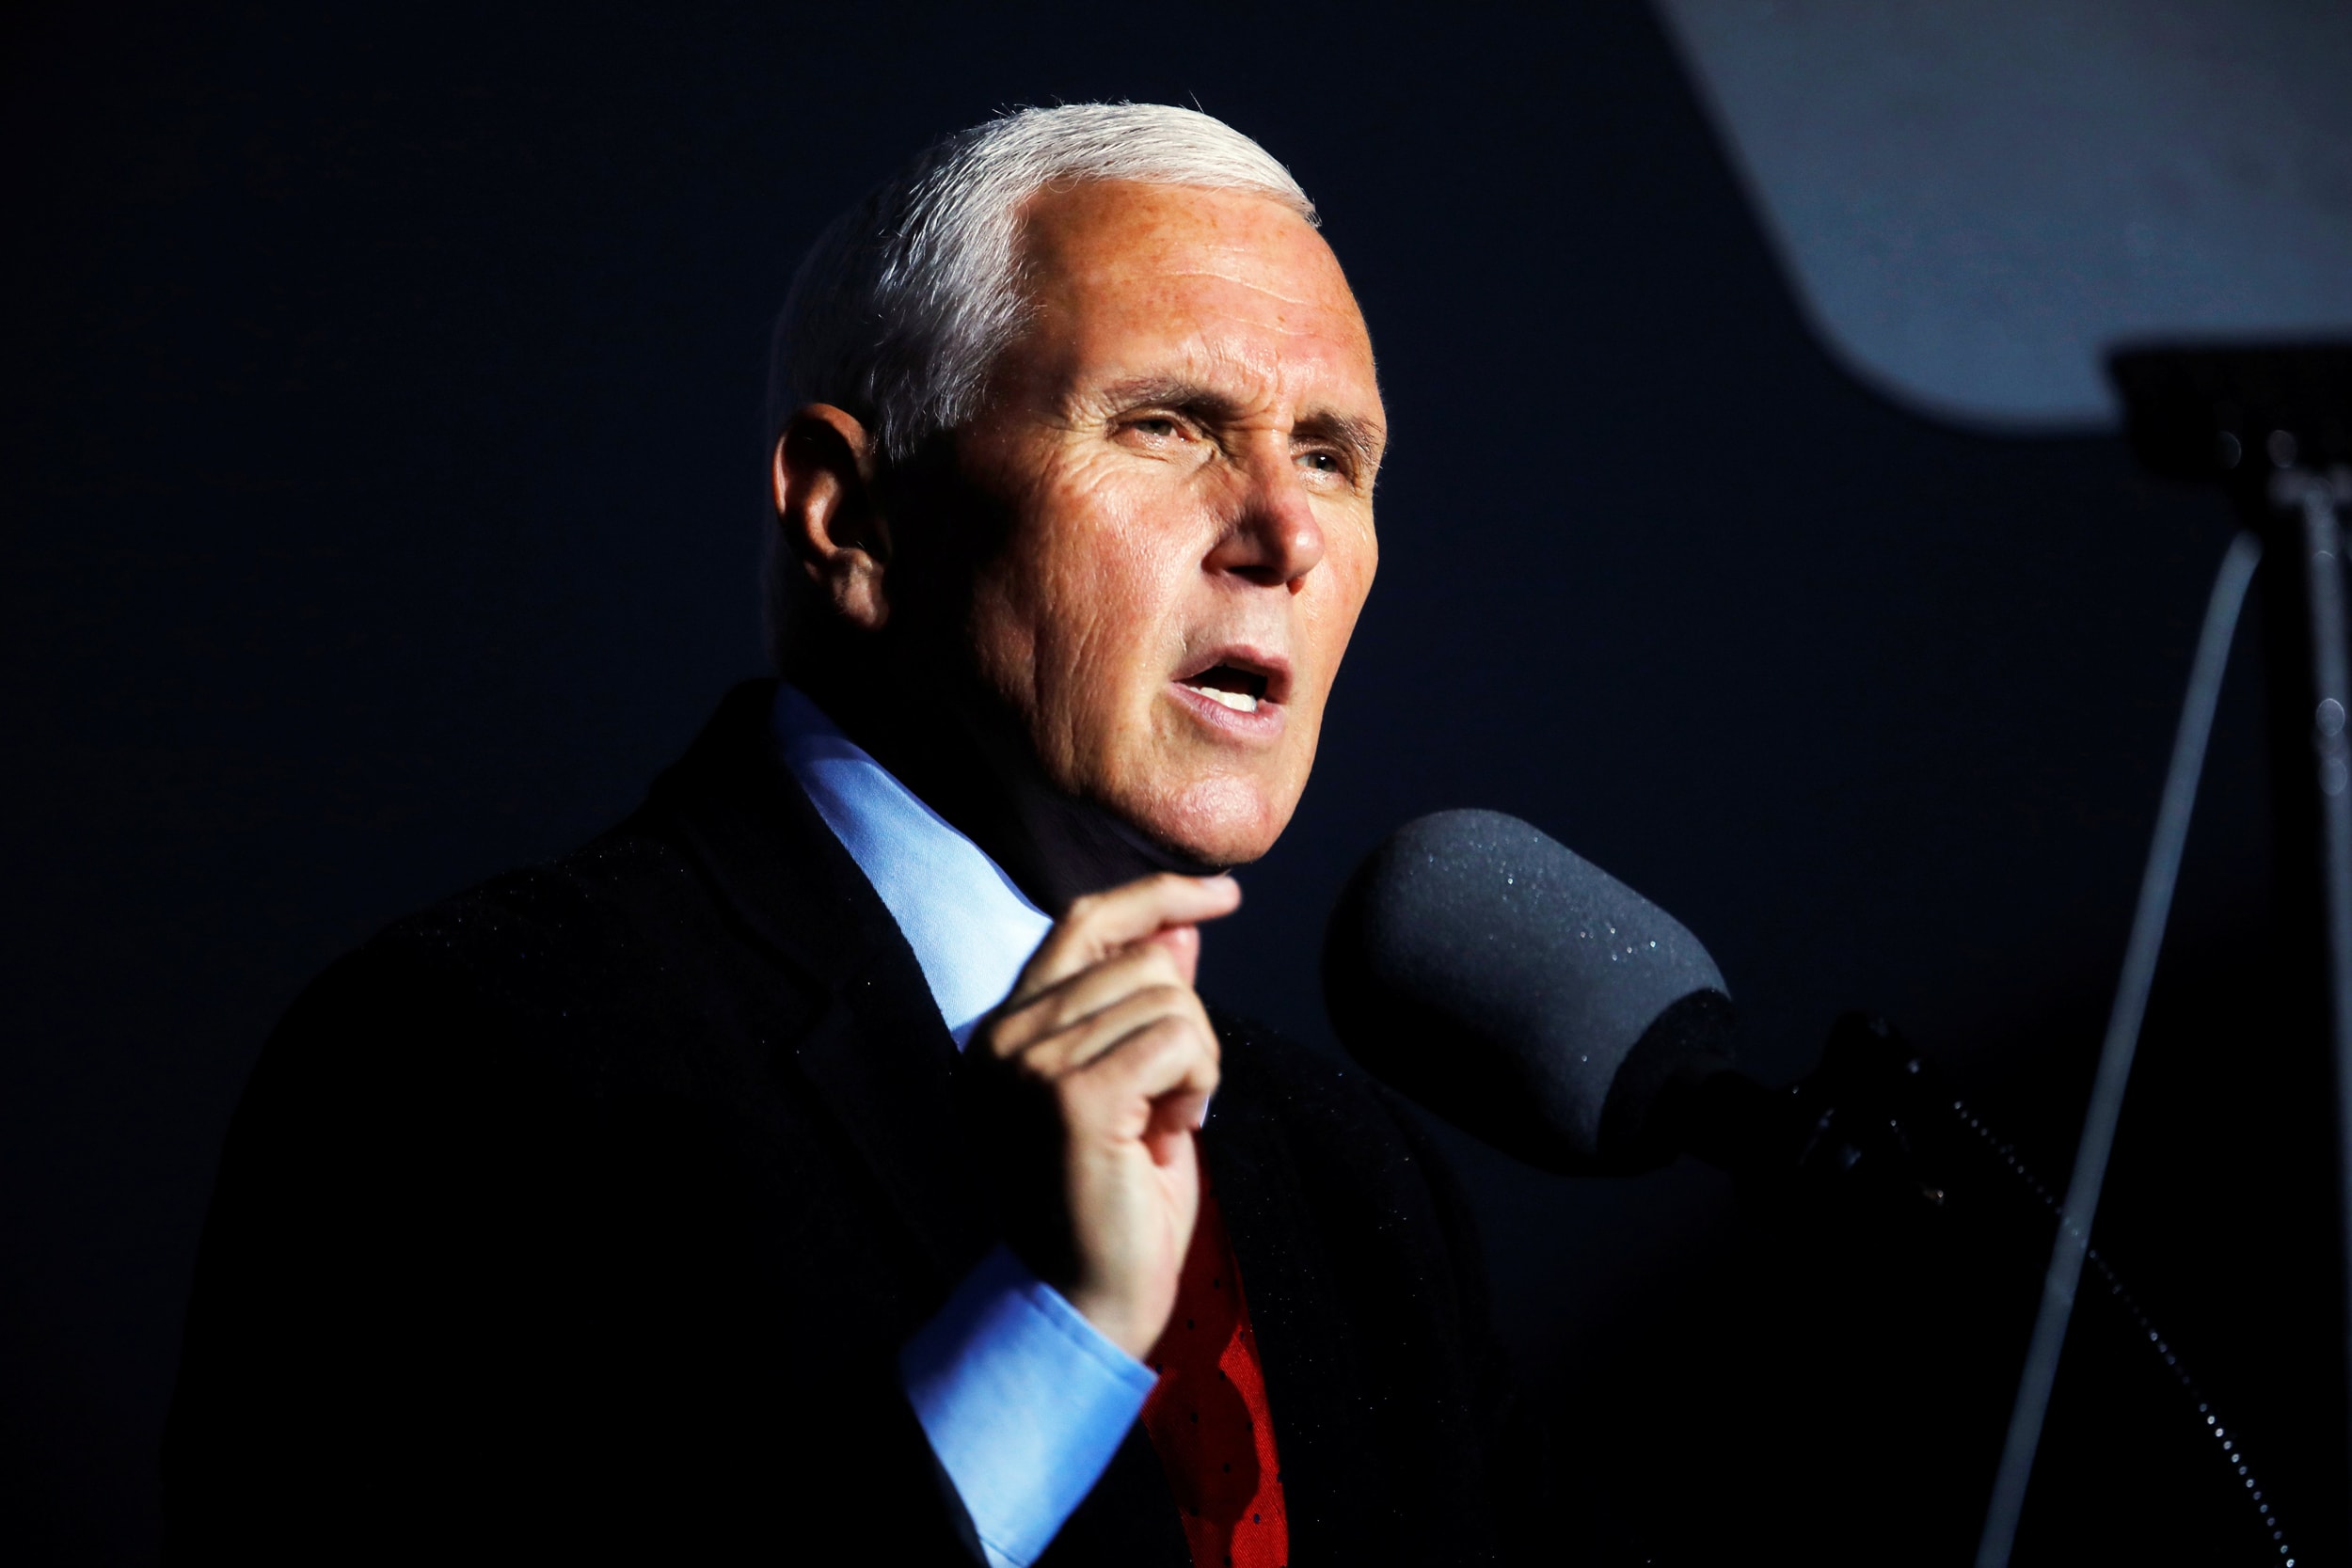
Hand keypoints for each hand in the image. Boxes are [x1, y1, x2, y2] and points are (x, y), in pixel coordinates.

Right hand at [967, 873, 1241, 1359]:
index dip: (1156, 894)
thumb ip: (1146, 1005)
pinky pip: (1180, 1037)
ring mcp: (1031, 1061)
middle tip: (1169, 1108)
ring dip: (1196, 1064)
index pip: (1083, 922)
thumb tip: (1180, 928)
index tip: (1223, 893)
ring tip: (1160, 1128)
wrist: (1086, 1303)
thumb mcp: (1138, 1085)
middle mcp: (1003, 1036)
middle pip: (1144, 961)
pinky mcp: (1071, 1094)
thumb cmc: (1114, 1201)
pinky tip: (1169, 1134)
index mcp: (1005, 1029)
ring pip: (1170, 996)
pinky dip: (1199, 1082)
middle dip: (1189, 1030)